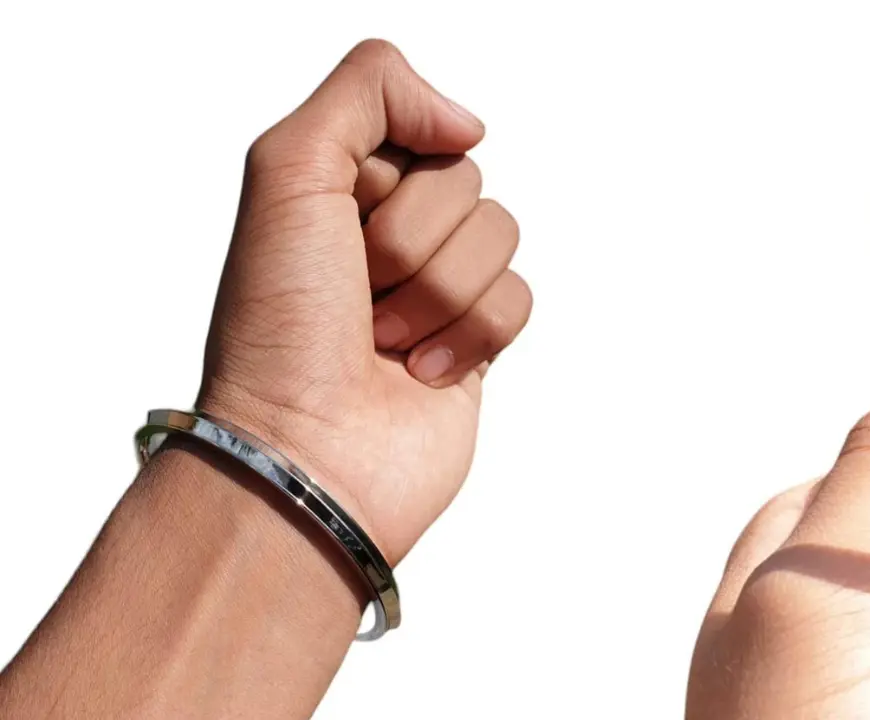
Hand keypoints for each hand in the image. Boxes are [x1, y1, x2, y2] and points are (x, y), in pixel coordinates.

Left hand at [197, 39, 531, 563]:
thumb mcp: (287, 170)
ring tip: (386, 345)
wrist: (309, 457)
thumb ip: (369, 90)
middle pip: (465, 182)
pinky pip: (519, 297)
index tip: (341, 233)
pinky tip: (421, 373)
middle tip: (361, 300)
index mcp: (339, 191)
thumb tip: (467, 123)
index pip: (418, 134)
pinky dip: (472, 335)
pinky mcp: (476, 344)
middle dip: (412, 244)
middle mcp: (388, 236)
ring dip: (439, 294)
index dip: (387, 183)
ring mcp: (436, 291)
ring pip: (500, 236)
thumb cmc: (281, 329)